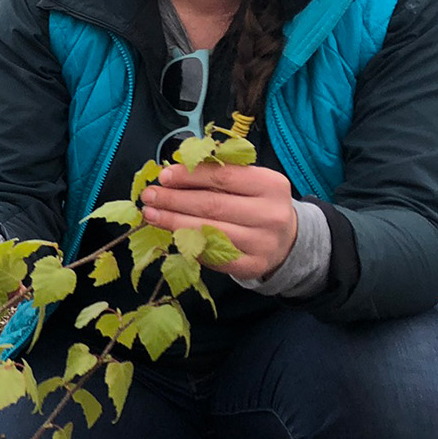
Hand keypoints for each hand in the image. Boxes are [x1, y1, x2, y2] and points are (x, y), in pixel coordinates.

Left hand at [138, 163, 298, 280]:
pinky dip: (188, 244)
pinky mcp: (253, 266)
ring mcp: (263, 243)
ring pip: (209, 231)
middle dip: (175, 199)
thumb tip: (173, 172)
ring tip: (151, 214)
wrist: (288, 239)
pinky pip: (213, 256)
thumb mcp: (250, 182)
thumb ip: (218, 174)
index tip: (164, 175)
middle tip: (149, 196)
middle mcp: (270, 214)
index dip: (190, 175)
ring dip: (174, 222)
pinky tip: (170, 235)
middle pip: (212, 205)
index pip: (223, 176)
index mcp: (271, 185)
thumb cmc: (259, 203)